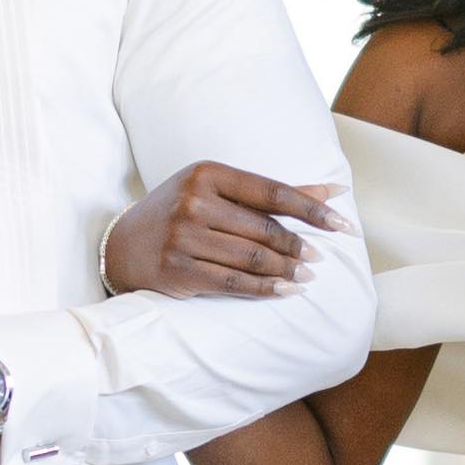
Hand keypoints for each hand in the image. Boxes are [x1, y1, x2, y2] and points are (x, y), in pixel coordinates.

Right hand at [102, 165, 342, 300]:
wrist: (123, 245)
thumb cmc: (180, 213)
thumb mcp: (217, 191)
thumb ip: (271, 193)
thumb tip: (333, 190)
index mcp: (207, 173)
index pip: (272, 192)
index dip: (311, 209)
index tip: (341, 224)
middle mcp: (193, 201)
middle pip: (263, 228)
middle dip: (297, 246)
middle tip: (318, 258)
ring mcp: (182, 236)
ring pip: (251, 257)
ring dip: (286, 270)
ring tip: (305, 276)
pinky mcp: (177, 269)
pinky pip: (232, 283)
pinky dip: (265, 289)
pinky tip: (285, 290)